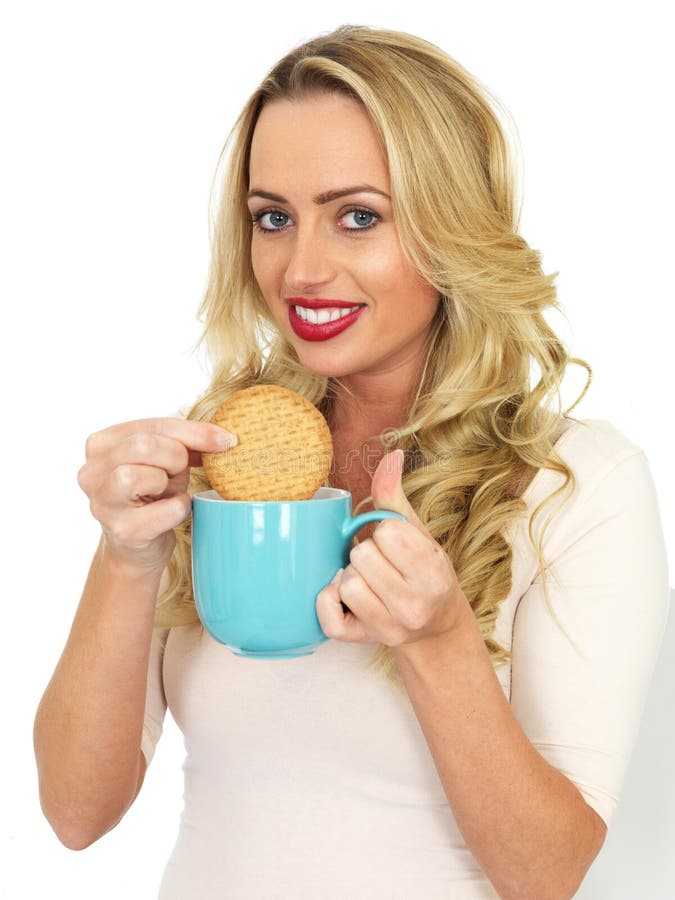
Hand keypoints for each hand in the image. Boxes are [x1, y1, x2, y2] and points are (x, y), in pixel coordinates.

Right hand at [77, 417, 235, 571]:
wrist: (140, 548)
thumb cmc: (153, 496)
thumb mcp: (166, 460)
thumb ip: (186, 441)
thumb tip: (223, 439)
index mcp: (101, 445)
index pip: (152, 426)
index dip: (193, 431)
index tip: (225, 439)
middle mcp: (90, 472)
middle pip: (143, 445)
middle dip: (175, 457)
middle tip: (180, 473)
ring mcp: (102, 503)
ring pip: (140, 475)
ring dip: (169, 482)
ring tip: (167, 492)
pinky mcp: (122, 530)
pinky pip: (167, 510)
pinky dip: (179, 509)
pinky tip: (171, 512)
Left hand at [316, 449, 466, 646]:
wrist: (434, 627)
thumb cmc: (423, 573)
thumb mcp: (417, 534)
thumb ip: (396, 496)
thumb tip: (391, 455)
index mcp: (434, 574)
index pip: (388, 533)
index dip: (385, 532)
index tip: (395, 546)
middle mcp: (415, 605)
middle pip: (362, 556)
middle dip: (366, 553)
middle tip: (381, 565)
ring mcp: (389, 628)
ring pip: (346, 583)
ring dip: (351, 575)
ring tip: (369, 580)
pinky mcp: (363, 641)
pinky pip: (328, 615)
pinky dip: (329, 601)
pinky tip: (345, 598)